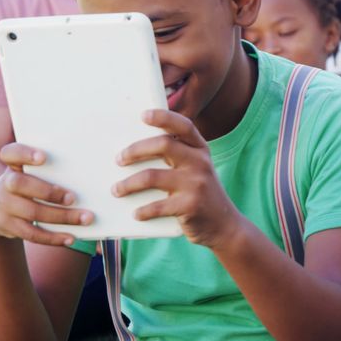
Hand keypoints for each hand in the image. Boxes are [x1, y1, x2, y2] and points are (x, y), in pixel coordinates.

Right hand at [0, 144, 91, 246]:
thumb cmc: (26, 184)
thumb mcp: (28, 172)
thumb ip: (49, 168)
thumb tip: (88, 170)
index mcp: (13, 166)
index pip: (10, 154)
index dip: (24, 154)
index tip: (43, 157)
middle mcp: (6, 184)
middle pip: (20, 184)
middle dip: (48, 191)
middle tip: (73, 198)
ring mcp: (6, 207)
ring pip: (32, 212)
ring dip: (62, 217)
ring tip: (85, 218)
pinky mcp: (11, 227)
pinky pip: (32, 234)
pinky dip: (53, 238)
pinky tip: (71, 238)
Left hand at [114, 109, 240, 248]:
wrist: (224, 225)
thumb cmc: (200, 194)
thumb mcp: (197, 170)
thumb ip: (178, 157)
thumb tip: (135, 152)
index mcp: (200, 150)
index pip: (184, 125)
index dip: (164, 117)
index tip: (143, 115)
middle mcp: (200, 162)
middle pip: (164, 144)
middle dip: (135, 150)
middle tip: (119, 159)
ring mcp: (196, 184)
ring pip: (152, 176)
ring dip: (128, 184)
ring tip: (116, 189)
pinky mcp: (190, 205)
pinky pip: (157, 205)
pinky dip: (142, 210)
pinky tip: (136, 213)